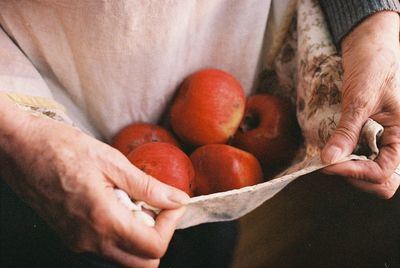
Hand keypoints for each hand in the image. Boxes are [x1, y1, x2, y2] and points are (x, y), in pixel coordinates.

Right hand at [0, 100, 189, 266]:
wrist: (20, 149)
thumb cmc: (61, 149)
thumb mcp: (112, 162)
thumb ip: (148, 186)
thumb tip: (177, 199)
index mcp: (103, 219)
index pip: (154, 247)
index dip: (171, 224)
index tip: (172, 202)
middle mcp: (90, 240)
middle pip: (142, 262)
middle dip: (159, 235)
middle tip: (157, 205)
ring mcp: (79, 242)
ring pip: (124, 257)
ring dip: (140, 235)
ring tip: (136, 202)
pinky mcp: (72, 237)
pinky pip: (106, 247)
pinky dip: (121, 232)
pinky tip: (118, 204)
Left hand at [321, 11, 399, 198]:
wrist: (371, 48)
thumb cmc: (374, 67)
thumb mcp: (360, 99)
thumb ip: (347, 131)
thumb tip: (329, 159)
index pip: (385, 171)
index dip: (356, 172)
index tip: (329, 165)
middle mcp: (399, 141)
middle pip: (383, 180)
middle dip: (355, 176)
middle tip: (330, 164)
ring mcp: (387, 140)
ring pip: (372, 171)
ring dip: (351, 169)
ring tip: (331, 157)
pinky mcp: (374, 135)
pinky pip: (364, 156)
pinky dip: (349, 158)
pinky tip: (335, 149)